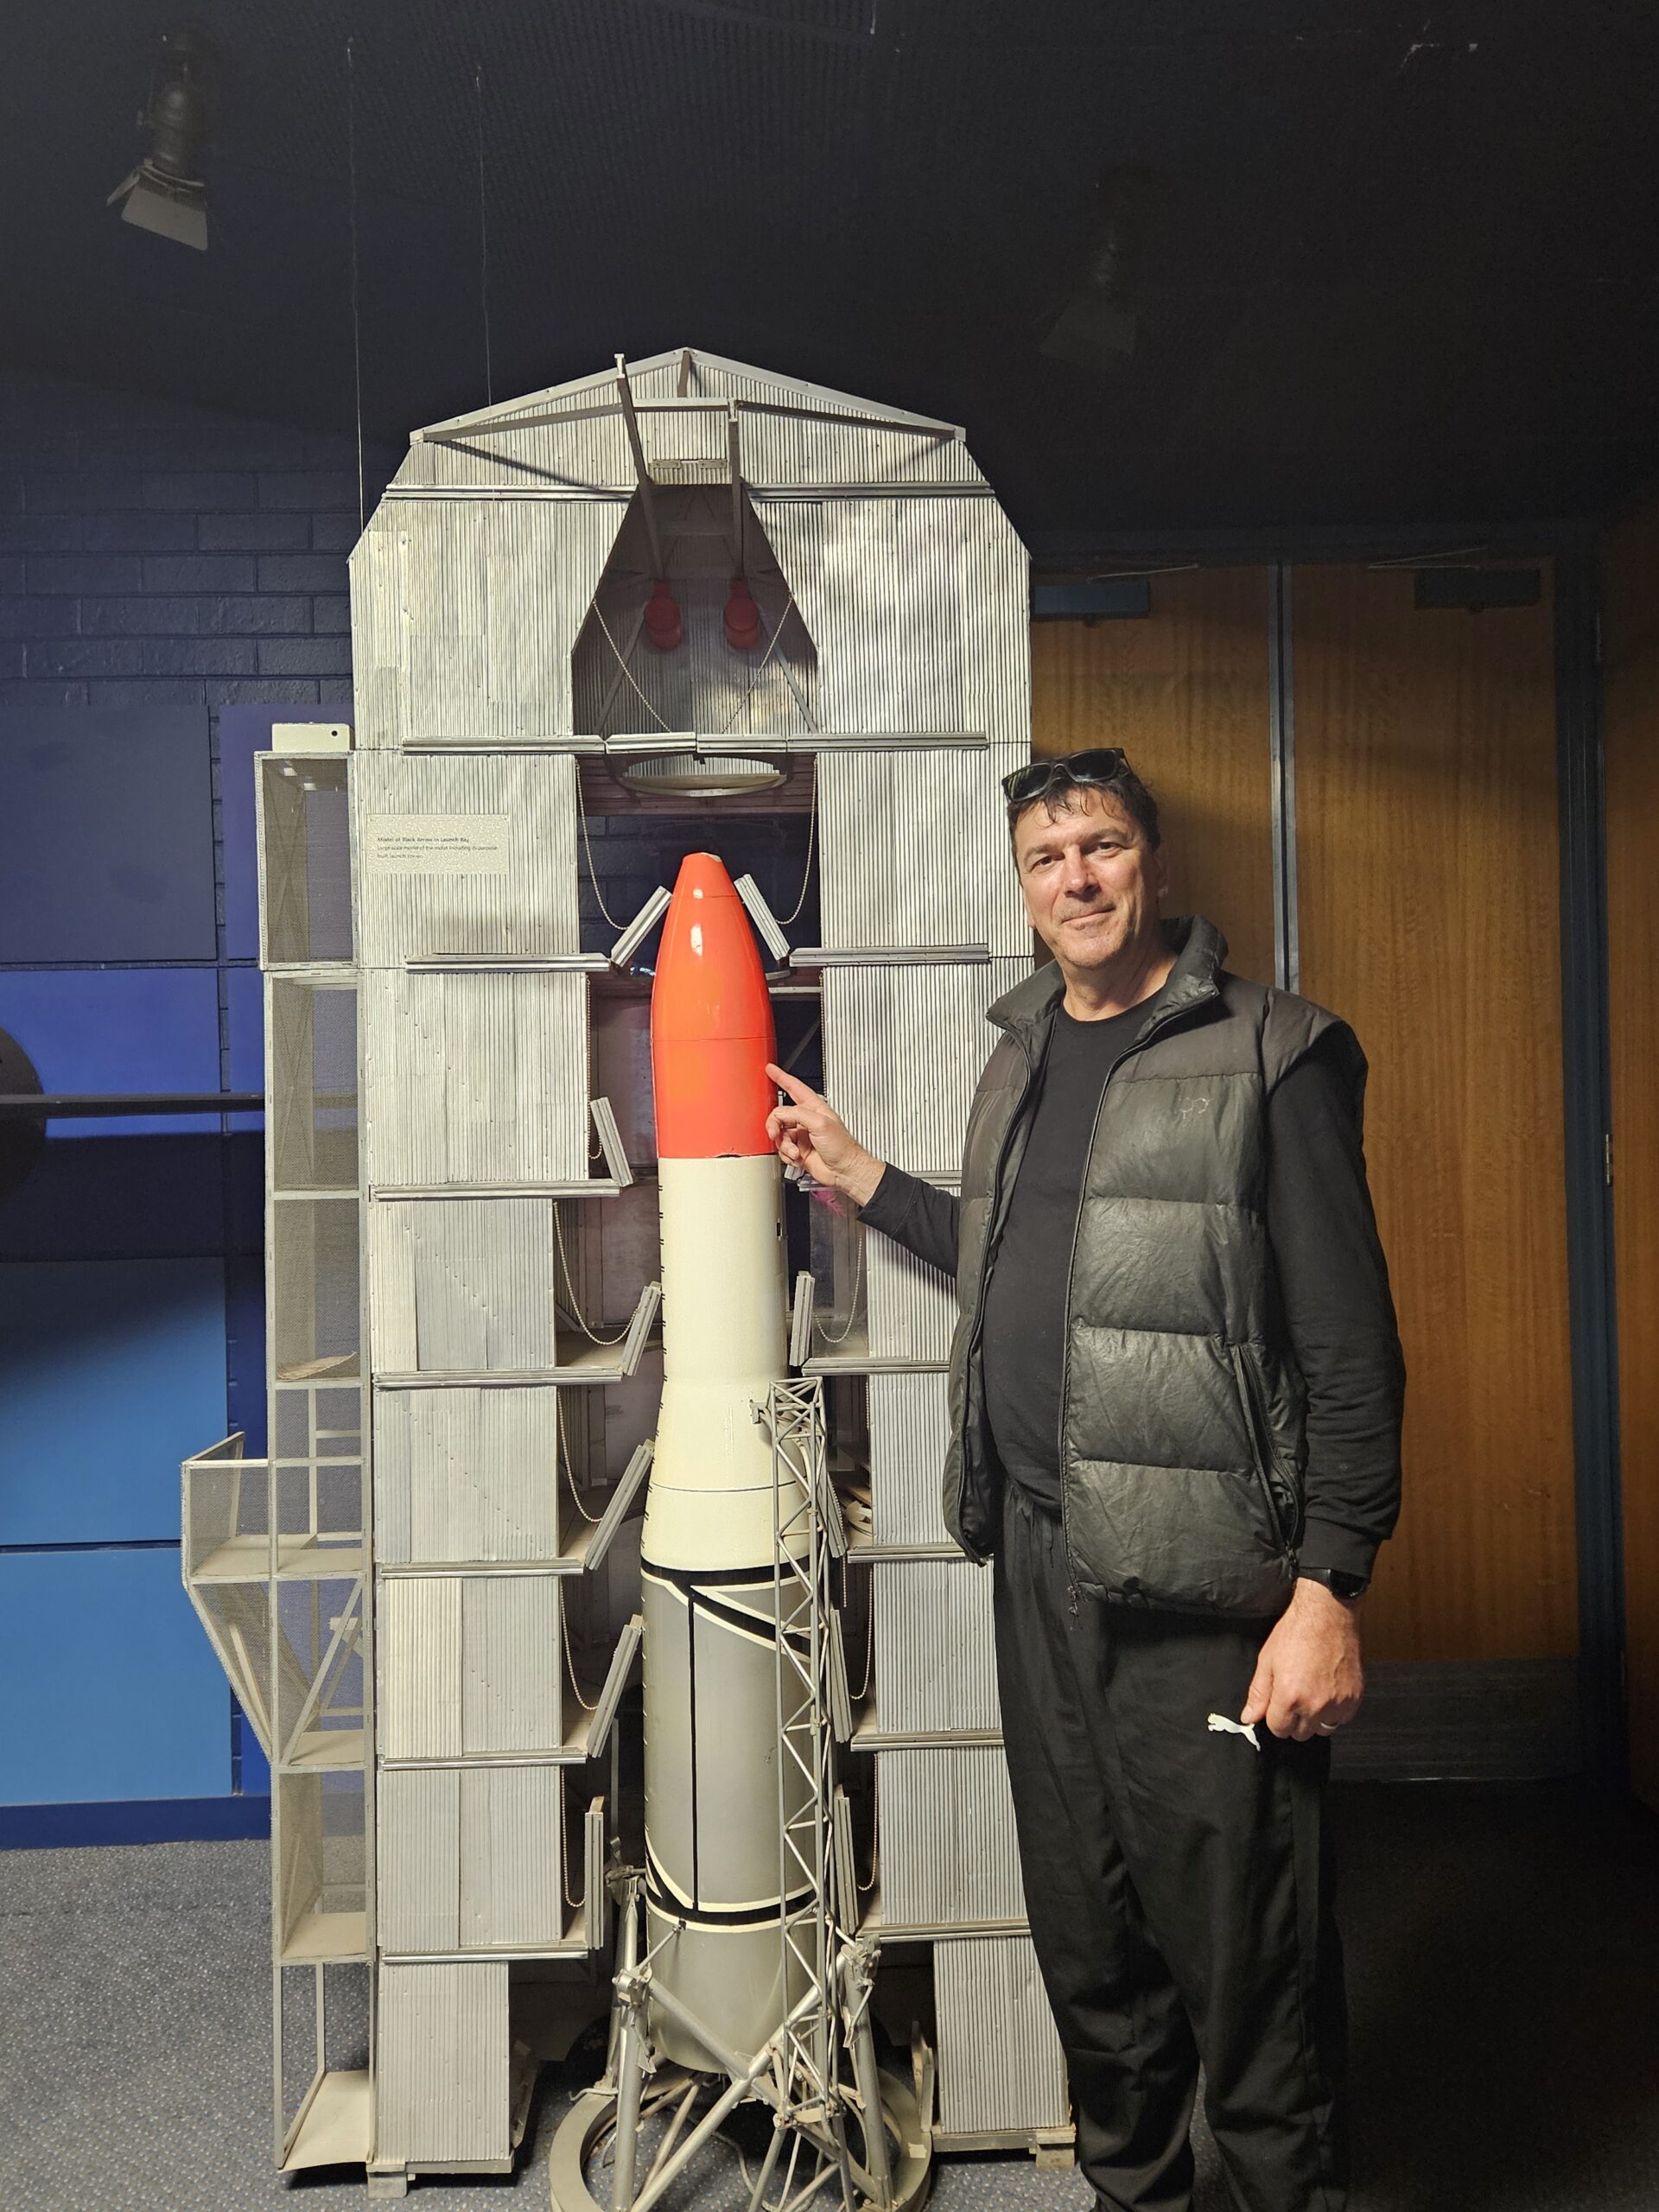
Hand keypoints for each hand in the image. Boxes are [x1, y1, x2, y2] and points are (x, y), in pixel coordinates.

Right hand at [764, 1064, 885, 1205]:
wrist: (844, 1171)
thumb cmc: (842, 1147)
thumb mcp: (820, 1123)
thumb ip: (797, 1114)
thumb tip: (780, 1115)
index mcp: (814, 1108)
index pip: (794, 1087)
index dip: (781, 1077)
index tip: (771, 1070)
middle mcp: (806, 1120)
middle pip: (780, 1115)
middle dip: (775, 1125)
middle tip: (775, 1133)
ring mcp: (801, 1136)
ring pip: (779, 1135)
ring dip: (784, 1145)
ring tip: (795, 1151)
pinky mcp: (798, 1151)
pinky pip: (781, 1149)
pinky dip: (786, 1154)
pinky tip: (797, 1157)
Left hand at [1241, 1578, 1364, 1742]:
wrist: (1328, 1614)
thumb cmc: (1297, 1632)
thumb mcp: (1267, 1660)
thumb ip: (1259, 1693)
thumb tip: (1249, 1717)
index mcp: (1290, 1696)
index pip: (1279, 1730)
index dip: (1274, 1718)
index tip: (1277, 1706)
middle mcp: (1316, 1704)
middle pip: (1300, 1734)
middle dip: (1293, 1719)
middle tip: (1293, 1696)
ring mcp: (1338, 1702)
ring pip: (1323, 1729)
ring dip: (1315, 1718)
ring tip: (1311, 1694)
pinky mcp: (1354, 1697)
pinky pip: (1342, 1719)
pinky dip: (1334, 1711)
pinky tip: (1327, 1691)